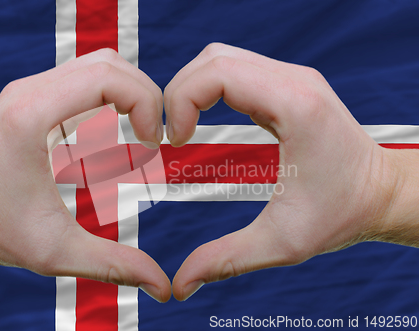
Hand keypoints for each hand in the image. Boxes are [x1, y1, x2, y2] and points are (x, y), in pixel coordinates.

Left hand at [0, 48, 170, 301]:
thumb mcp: (56, 253)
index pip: (107, 77)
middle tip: (153, 140)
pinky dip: (114, 98)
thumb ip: (114, 265)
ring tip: (140, 135)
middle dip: (146, 97)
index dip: (146, 104)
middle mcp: (30, 91)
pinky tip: (117, 133)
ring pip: (100, 65)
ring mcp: (31, 89)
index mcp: (33, 116)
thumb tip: (163, 286)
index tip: (153, 144)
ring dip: (131, 95)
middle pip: (109, 64)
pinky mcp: (36, 96)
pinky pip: (86, 79)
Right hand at [164, 43, 413, 300]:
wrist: (382, 194)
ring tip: (183, 126)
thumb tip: (181, 283)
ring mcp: (293, 78)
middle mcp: (295, 81)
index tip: (174, 140)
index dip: (181, 101)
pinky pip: (237, 69)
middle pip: (213, 59)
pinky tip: (205, 118)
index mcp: (295, 107)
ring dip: (192, 88)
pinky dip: (210, 88)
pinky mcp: (289, 85)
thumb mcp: (282, 242)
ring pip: (222, 58)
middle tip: (172, 135)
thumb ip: (226, 260)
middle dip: (178, 92)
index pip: (218, 73)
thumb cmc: (344, 213)